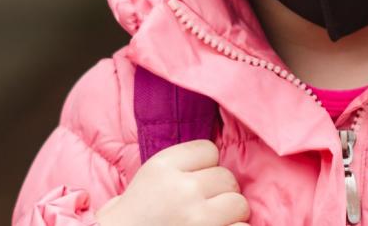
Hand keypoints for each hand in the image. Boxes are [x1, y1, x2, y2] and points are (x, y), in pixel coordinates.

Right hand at [95, 140, 249, 225]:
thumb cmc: (128, 221)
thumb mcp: (143, 182)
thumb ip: (174, 168)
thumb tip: (208, 160)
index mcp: (162, 167)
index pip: (209, 150)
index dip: (206, 168)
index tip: (196, 183)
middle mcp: (182, 188)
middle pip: (226, 177)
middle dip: (219, 193)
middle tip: (204, 207)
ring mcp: (198, 216)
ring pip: (239, 203)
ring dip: (231, 215)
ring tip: (213, 222)